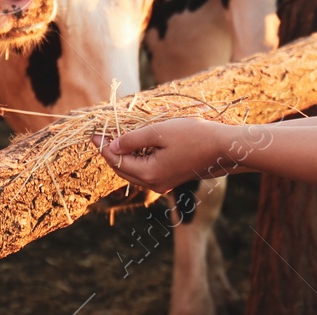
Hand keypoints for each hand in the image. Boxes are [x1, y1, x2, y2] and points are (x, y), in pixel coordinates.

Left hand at [91, 117, 237, 193]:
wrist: (223, 148)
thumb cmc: (193, 136)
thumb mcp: (159, 132)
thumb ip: (132, 140)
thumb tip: (112, 147)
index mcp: (149, 174)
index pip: (116, 161)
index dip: (103, 146)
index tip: (93, 133)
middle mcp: (154, 184)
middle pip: (122, 170)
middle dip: (110, 152)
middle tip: (100, 135)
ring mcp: (163, 184)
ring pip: (134, 171)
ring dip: (124, 155)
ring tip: (115, 136)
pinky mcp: (171, 178)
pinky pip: (146, 170)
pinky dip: (137, 157)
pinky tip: (137, 144)